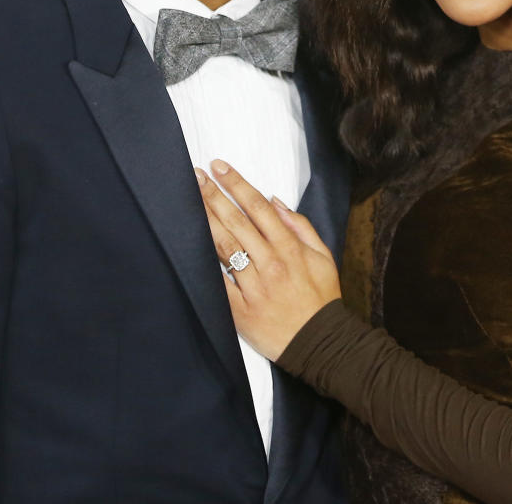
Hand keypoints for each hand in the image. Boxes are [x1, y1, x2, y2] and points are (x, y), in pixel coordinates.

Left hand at [196, 160, 341, 360]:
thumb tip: (275, 201)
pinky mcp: (240, 310)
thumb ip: (300, 226)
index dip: (237, 184)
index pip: (258, 207)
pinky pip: (218, 284)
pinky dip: (204, 265)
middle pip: (236, 222)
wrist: (319, 344)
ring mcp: (253, 287)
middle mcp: (269, 263)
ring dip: (205, 221)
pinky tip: (189, 245)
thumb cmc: (321, 298)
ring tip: (190, 200)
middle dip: (214, 196)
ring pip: (224, 247)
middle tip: (196, 176)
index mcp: (289, 248)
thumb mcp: (322, 256)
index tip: (220, 167)